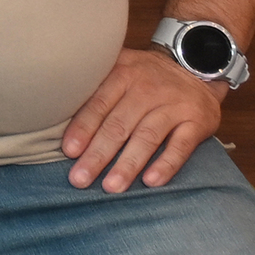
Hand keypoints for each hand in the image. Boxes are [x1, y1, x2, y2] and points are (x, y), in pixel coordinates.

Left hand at [62, 47, 225, 192]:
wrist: (194, 68)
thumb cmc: (146, 76)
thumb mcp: (120, 69)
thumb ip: (95, 87)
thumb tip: (56, 112)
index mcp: (123, 74)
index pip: (98, 105)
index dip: (83, 129)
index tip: (69, 152)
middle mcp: (147, 89)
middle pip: (118, 125)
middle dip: (98, 154)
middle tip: (80, 179)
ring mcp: (174, 104)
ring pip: (147, 138)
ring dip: (127, 164)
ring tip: (111, 187)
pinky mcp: (197, 120)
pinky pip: (181, 146)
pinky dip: (167, 164)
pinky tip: (151, 182)